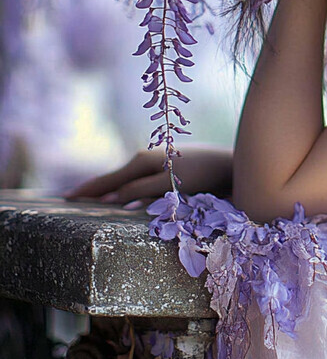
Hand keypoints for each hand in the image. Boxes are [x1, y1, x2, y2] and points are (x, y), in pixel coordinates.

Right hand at [63, 146, 232, 208]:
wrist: (229, 163)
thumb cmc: (202, 174)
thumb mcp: (168, 184)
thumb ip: (140, 190)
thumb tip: (112, 199)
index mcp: (142, 161)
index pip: (108, 180)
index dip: (87, 190)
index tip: (65, 198)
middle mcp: (146, 160)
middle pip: (113, 179)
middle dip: (93, 189)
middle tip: (68, 199)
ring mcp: (156, 164)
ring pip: (126, 180)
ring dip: (108, 189)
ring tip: (89, 199)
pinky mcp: (167, 170)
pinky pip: (138, 181)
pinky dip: (124, 188)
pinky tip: (121, 195)